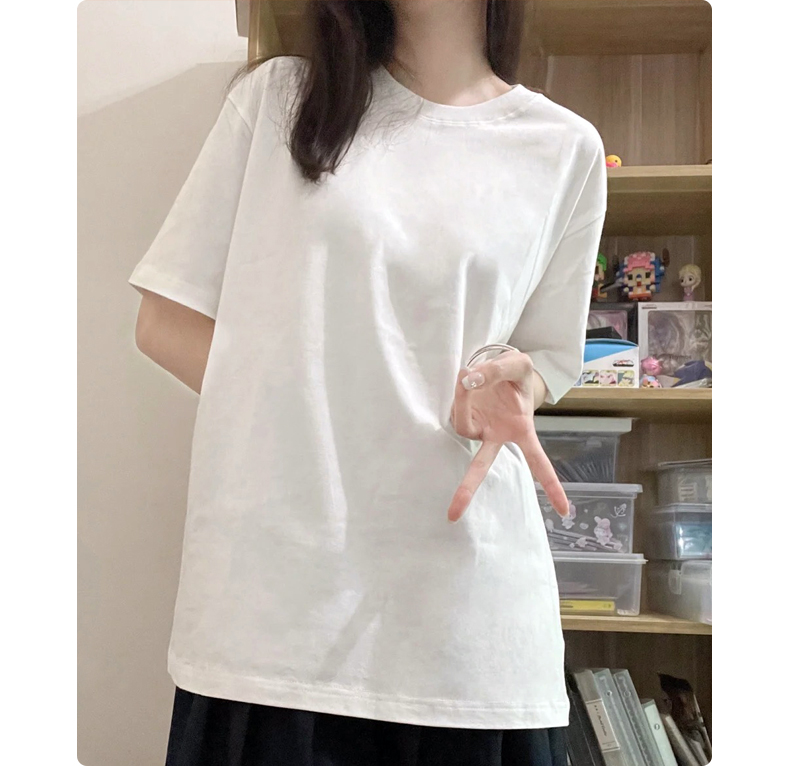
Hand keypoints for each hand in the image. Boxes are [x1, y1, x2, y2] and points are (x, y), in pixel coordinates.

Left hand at [447, 350, 567, 522]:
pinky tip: (466, 378)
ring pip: (463, 423)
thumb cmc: (515, 374)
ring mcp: (476, 427)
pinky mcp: (459, 415)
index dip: (551, 485)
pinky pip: (456, 408)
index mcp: (521, 432)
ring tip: (468, 375)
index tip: (564, 511)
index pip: (538, 463)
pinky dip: (459, 392)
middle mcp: (497, 436)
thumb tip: (468, 380)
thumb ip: (496, 370)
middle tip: (453, 515)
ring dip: (463, 401)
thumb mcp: (519, 365)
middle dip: (468, 488)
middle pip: (482, 465)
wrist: (497, 367)